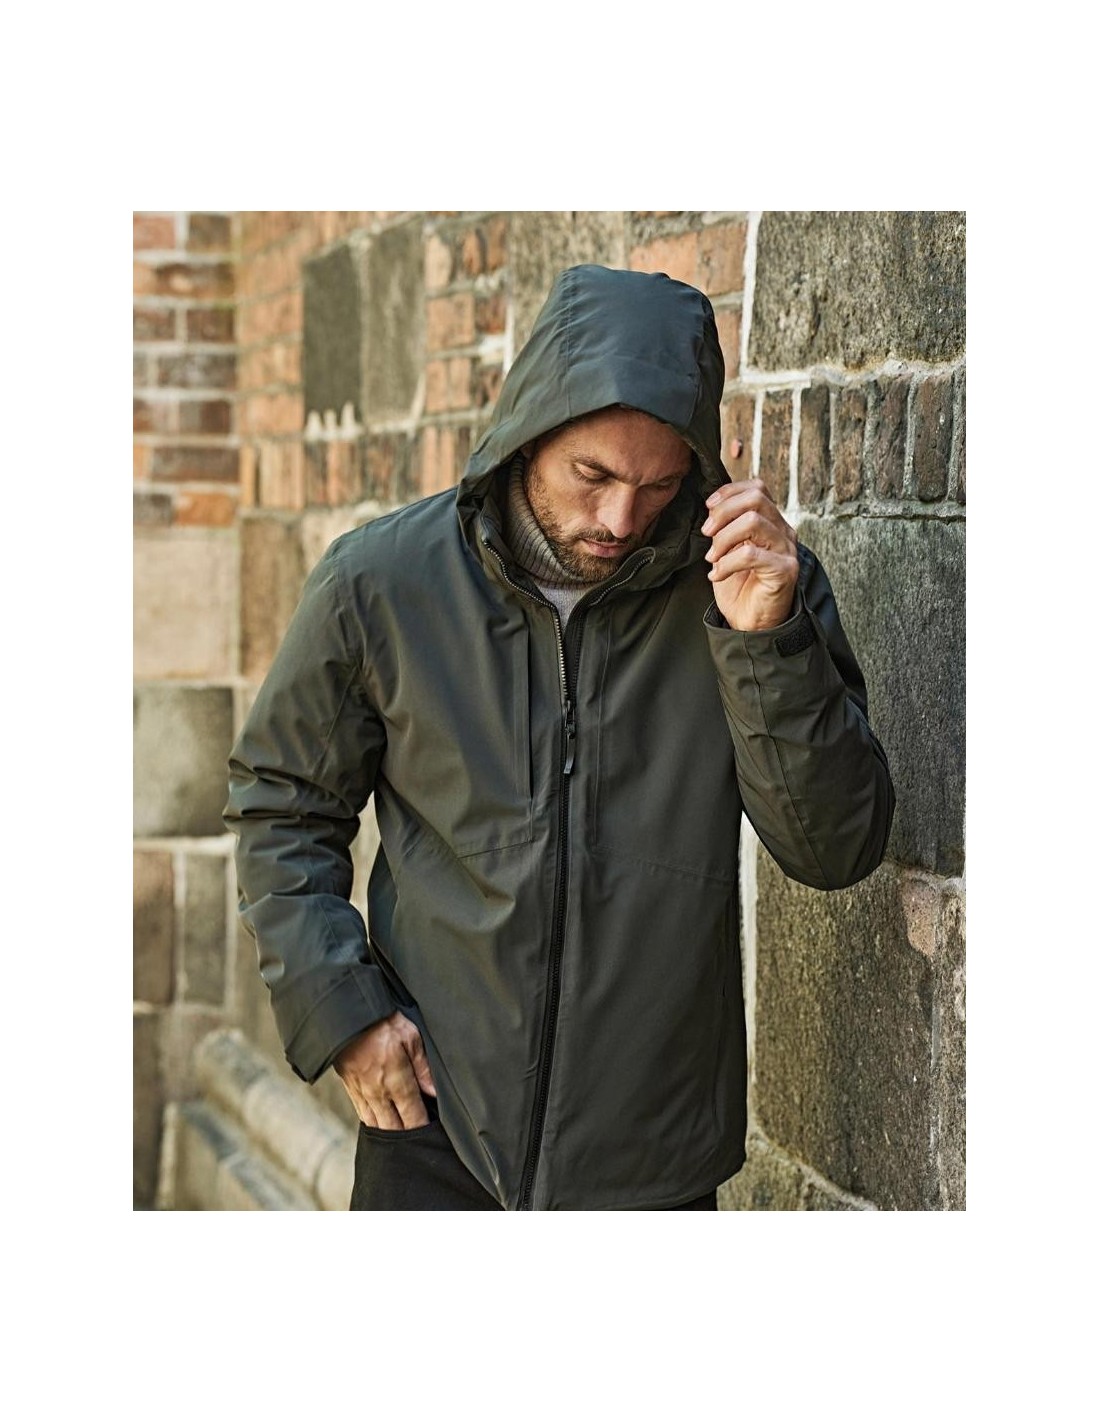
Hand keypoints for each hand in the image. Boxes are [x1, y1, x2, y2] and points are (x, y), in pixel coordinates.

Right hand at [334, 1011, 436, 1128]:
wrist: (347, 1016)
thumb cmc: (381, 1023)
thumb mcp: (411, 1037)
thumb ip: (424, 1067)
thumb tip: (434, 1091)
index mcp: (397, 1082)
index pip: (413, 1118)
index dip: (422, 1129)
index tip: (430, 1136)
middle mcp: (379, 1094)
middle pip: (394, 1129)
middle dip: (406, 1137)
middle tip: (418, 1141)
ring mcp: (363, 1093)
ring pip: (377, 1125)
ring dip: (388, 1134)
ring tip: (400, 1138)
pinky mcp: (350, 1089)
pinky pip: (362, 1114)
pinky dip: (373, 1123)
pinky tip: (379, 1124)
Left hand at [701, 478, 798, 630]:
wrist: (751, 623)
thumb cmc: (739, 586)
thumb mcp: (727, 549)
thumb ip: (725, 526)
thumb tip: (712, 506)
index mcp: (771, 522)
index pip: (757, 488)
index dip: (730, 492)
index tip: (708, 507)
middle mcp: (783, 531)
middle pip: (756, 499)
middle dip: (723, 513)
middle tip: (707, 533)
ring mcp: (786, 550)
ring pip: (753, 522)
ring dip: (723, 538)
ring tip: (712, 558)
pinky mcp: (785, 570)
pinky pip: (750, 554)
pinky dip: (726, 563)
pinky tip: (716, 575)